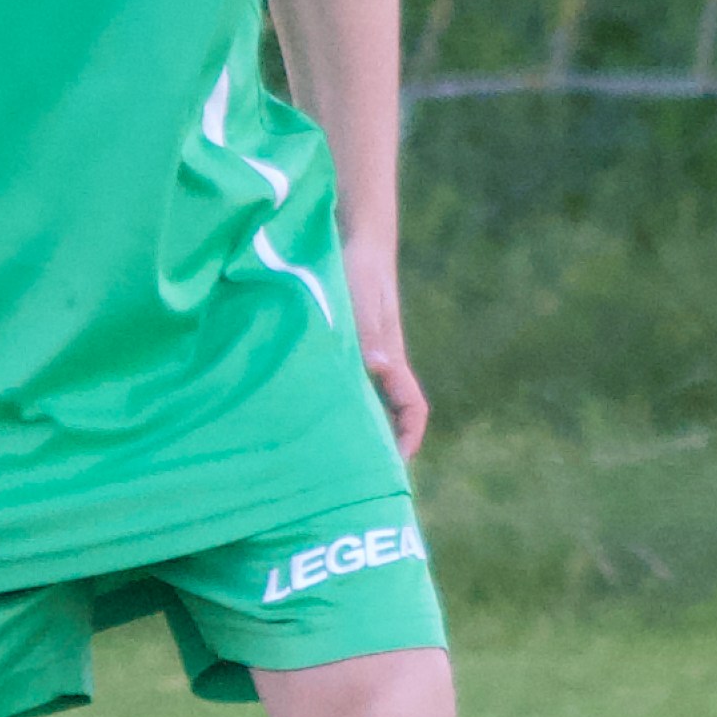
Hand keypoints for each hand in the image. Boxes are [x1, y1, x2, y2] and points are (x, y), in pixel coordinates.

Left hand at [342, 233, 428, 459]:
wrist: (354, 236)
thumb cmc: (358, 266)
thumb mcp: (360, 299)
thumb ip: (367, 333)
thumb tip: (378, 368)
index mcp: (390, 360)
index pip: (412, 410)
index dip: (408, 440)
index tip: (393, 467)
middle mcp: (379, 364)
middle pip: (386, 415)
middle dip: (378, 446)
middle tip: (352, 479)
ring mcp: (361, 356)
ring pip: (363, 402)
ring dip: (353, 427)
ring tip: (325, 455)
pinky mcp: (342, 344)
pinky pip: (342, 384)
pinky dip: (333, 401)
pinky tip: (304, 412)